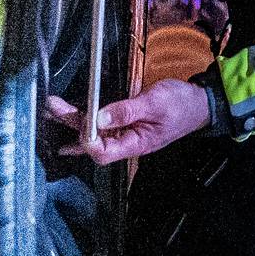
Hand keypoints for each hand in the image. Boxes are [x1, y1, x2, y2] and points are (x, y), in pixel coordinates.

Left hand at [44, 78, 209, 164]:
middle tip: (54, 107)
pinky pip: (102, 124)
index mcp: (136, 143)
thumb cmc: (182, 104)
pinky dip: (86, 119)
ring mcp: (126, 133)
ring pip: (94, 131)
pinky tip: (71, 119)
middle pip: (93, 141)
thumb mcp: (156, 103)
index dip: (87, 140)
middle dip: (72, 124)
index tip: (80, 119)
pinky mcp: (126, 122)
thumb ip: (127, 110)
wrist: (199, 103)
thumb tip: (99, 116)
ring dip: (74, 120)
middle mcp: (127, 142)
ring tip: (55, 108)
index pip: (103, 152)